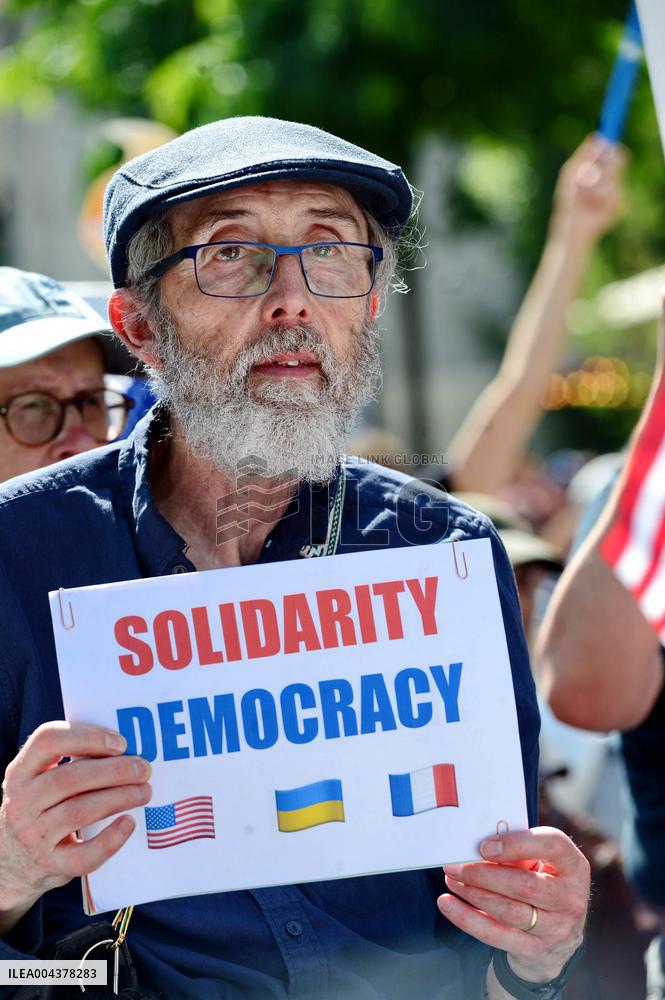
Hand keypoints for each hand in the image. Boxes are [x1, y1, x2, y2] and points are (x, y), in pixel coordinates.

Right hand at [0, 721, 151, 927]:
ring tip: (144, 791)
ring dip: (118, 798)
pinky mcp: (51, 865)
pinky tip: (129, 824)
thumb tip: (126, 747)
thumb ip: (69, 761)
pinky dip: (110, 840)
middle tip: (143, 769)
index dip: (86, 736)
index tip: (121, 742)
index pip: (47, 741)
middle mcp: (21, 802)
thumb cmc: (40, 808)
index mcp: (20, 772)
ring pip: (79, 812)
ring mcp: (33, 836)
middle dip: (113, 770)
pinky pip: (83, 855)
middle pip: (69, 778)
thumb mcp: (38, 780)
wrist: (12, 864)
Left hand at [438, 826, 589, 983]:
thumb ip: (518, 849)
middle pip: (524, 884)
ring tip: (451, 879)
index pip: (552, 846)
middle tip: (454, 864)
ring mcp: (556, 928)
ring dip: (473, 893)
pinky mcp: (535, 949)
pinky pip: (496, 934)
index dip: (517, 844)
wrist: (559, 933)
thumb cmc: (543, 880)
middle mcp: (571, 898)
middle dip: (483, 874)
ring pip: (508, 911)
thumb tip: (475, 845)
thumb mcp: (542, 860)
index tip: (484, 845)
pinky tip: (447, 904)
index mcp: (574, 866)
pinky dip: (467, 918)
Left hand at [552, 134, 625, 246]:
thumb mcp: (570, 175)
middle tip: (594, 172)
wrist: (572, 229)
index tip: (606, 143)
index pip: (610, 149)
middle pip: (618, 159)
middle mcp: (608, 176)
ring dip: (599, 186)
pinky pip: (615, 195)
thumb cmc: (567, 202)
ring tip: (588, 197)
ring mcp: (615, 190)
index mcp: (597, 167)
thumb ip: (582, 156)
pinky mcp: (620, 204)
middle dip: (606, 163)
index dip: (610, 144)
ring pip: (615, 178)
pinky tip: (595, 208)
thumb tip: (596, 137)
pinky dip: (603, 200)